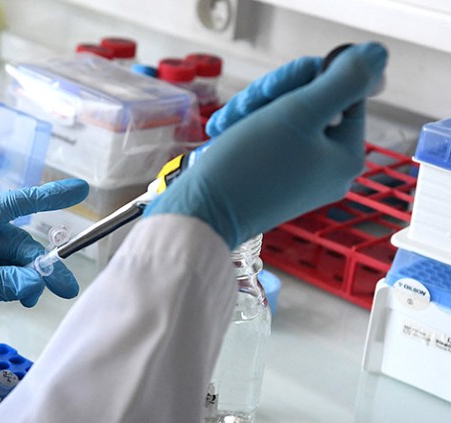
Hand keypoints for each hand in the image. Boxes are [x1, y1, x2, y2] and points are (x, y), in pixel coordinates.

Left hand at [0, 179, 88, 363]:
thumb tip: (39, 281)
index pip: (13, 205)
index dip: (47, 196)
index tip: (79, 190)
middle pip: (20, 243)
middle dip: (43, 264)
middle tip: (65, 289)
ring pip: (16, 263)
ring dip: (32, 279)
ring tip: (38, 300)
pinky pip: (6, 279)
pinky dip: (19, 288)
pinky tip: (25, 300)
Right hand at [145, 42, 387, 248]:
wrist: (201, 212)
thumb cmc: (247, 166)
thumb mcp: (299, 112)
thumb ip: (344, 80)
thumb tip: (375, 56)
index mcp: (346, 156)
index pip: (342, 92)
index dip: (305, 80)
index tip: (272, 91)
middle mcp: (328, 170)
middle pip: (312, 104)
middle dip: (273, 97)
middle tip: (244, 108)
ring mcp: (300, 178)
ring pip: (285, 119)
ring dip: (253, 111)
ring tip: (227, 123)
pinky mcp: (273, 183)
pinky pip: (268, 140)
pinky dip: (245, 130)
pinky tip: (224, 132)